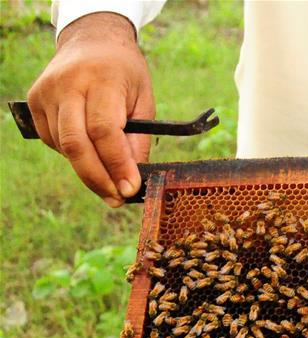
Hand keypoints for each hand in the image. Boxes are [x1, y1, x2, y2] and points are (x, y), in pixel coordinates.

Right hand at [27, 12, 154, 206]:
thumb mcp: (144, 100)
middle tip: (116, 200)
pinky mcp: (34, 101)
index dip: (117, 165)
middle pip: (76, 144)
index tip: (131, 189)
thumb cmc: (125, 74)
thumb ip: (139, 139)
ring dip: (88, 169)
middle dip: (97, 178)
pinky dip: (73, 155)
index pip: (104, 131)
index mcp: (101, 81)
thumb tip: (132, 179)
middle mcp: (68, 85)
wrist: (92, 40)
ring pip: (64, 147)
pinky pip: (52, 141)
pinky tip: (89, 151)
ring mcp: (46, 93)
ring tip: (110, 178)